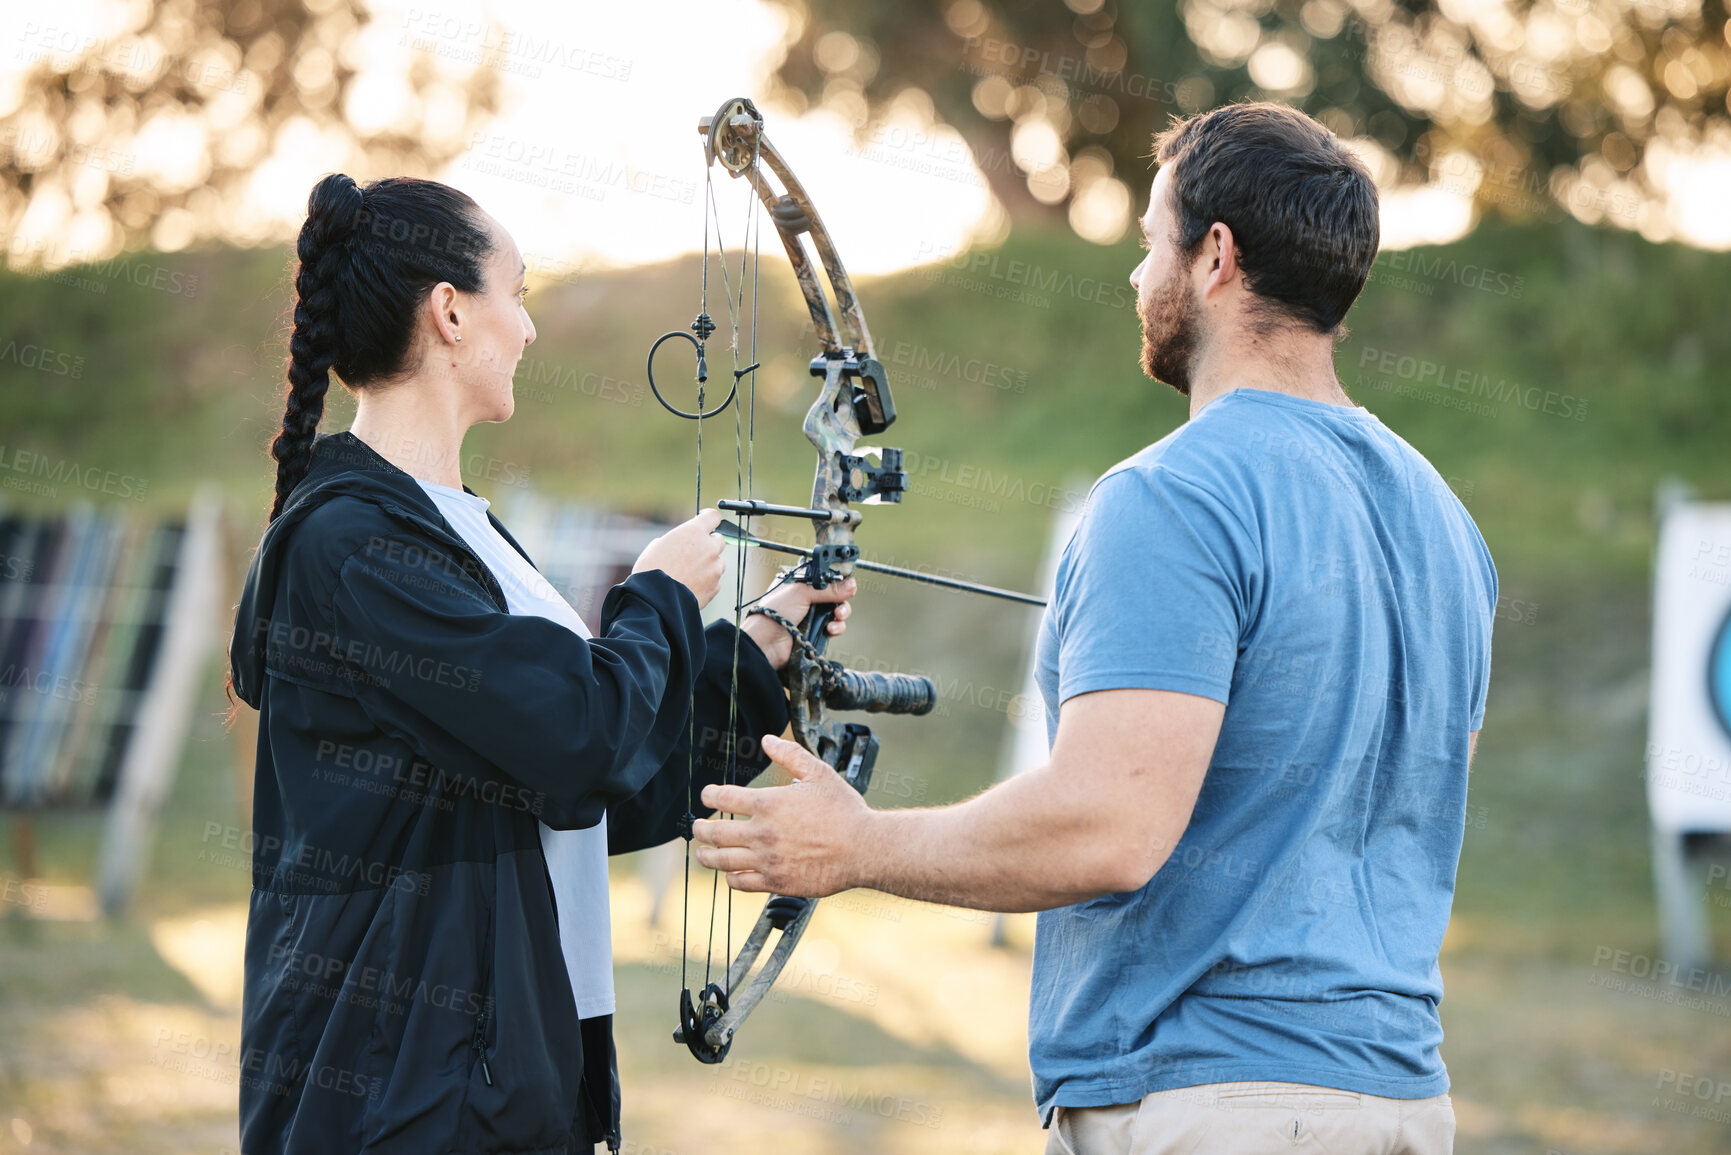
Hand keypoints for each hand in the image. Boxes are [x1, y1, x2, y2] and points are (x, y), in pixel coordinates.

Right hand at [632, 508, 724, 607]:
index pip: (713, 516)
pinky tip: (690, 586)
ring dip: (709, 564)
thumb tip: (682, 543)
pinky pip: (715, 580)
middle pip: (719, 539)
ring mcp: (714, 568)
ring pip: (718, 562)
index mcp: (693, 532)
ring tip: (689, 574)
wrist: (655, 600)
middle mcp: (709, 547)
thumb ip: (678, 539)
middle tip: (693, 552)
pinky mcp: (715, 586)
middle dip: (708, 544)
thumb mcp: (658, 545)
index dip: (708, 517)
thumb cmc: (651, 571)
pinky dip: (706, 582)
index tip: (704, 520)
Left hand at [691, 735, 869, 895]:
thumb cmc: (844, 811)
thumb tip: (767, 740)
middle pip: (715, 832)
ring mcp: (767, 860)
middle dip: (700, 829)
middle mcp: (762, 833)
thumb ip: (790, 755)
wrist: (864, 849)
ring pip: (722, 860)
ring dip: (707, 855)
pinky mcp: (776, 883)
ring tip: (702, 852)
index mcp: (768, 804)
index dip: (710, 795)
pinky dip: (730, 877)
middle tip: (697, 827)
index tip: (707, 796)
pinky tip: (730, 873)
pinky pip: (741, 883)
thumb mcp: (819, 774)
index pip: (723, 798)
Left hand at [740, 575, 855, 669]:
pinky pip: (834, 627)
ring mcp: (811, 616)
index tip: (847, 583)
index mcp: (800, 583)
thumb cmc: (774, 613)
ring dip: (841, 613)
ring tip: (837, 616)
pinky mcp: (815, 632)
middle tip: (841, 603)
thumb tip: (850, 585)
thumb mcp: (802, 593)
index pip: (825, 578)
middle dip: (842, 599)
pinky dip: (836, 627)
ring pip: (836, 611)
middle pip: (834, 595)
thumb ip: (828, 589)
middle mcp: (806, 598)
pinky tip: (831, 629)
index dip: (837, 580)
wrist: (766, 642)